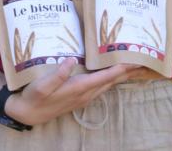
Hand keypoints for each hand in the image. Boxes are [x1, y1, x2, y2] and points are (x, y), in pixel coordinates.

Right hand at [5, 58, 138, 125]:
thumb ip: (58, 74)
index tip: (134, 60)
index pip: (105, 77)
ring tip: (133, 63)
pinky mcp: (81, 95)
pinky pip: (102, 85)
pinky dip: (111, 77)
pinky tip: (113, 71)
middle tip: (143, 59)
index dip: (120, 68)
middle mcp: (86, 93)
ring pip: (109, 84)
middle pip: (112, 80)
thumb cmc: (35, 97)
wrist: (28, 113)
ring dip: (121, 74)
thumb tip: (71, 59)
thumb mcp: (42, 85)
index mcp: (79, 88)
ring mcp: (84, 96)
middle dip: (127, 71)